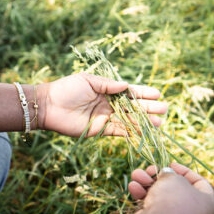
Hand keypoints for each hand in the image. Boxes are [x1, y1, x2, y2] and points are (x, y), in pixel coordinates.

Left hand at [38, 73, 166, 136]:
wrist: (49, 106)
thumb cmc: (66, 89)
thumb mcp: (88, 81)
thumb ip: (108, 85)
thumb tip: (127, 86)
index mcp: (107, 90)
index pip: (130, 92)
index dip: (144, 93)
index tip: (158, 94)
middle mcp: (109, 104)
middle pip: (133, 107)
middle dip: (149, 108)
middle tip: (164, 109)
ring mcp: (106, 118)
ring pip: (130, 120)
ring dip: (144, 122)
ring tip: (159, 122)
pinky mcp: (101, 130)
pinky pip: (119, 131)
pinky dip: (132, 132)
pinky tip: (145, 131)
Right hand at [128, 162, 213, 213]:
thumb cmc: (173, 199)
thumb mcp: (174, 178)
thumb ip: (171, 174)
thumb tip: (166, 174)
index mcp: (208, 204)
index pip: (199, 183)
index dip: (183, 170)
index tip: (170, 164)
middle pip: (176, 190)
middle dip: (159, 177)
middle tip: (149, 170)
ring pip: (162, 198)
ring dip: (147, 184)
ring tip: (136, 175)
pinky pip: (155, 208)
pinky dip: (144, 197)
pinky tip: (133, 187)